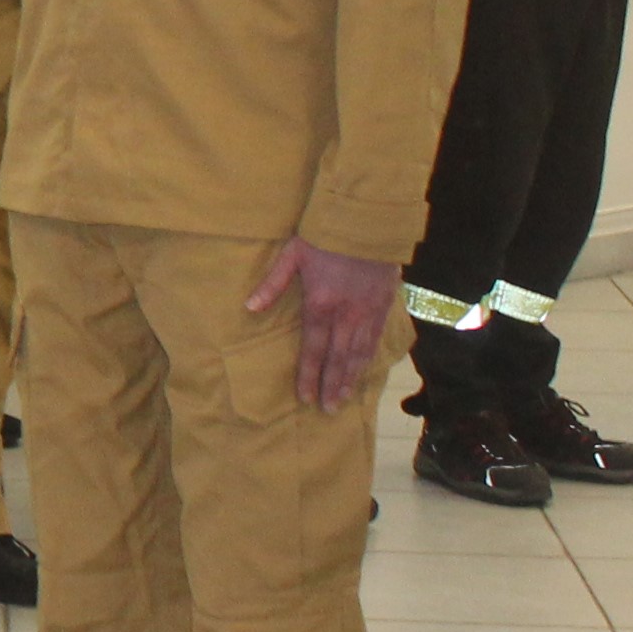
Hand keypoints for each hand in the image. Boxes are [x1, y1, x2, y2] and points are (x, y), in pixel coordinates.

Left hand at [248, 239, 401, 409]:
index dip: (308, 375)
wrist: (367, 222)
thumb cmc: (325, 236)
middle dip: (331, 386)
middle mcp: (346, 315)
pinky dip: (369, 358)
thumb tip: (249, 307)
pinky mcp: (384, 306)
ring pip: (358, 353)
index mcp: (320, 305)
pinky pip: (376, 339)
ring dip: (350, 378)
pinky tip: (364, 370)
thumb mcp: (293, 255)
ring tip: (344, 398)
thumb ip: (272, 284)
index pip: (312, 350)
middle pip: (337, 359)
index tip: (304, 397)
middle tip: (327, 409)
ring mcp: (367, 312)